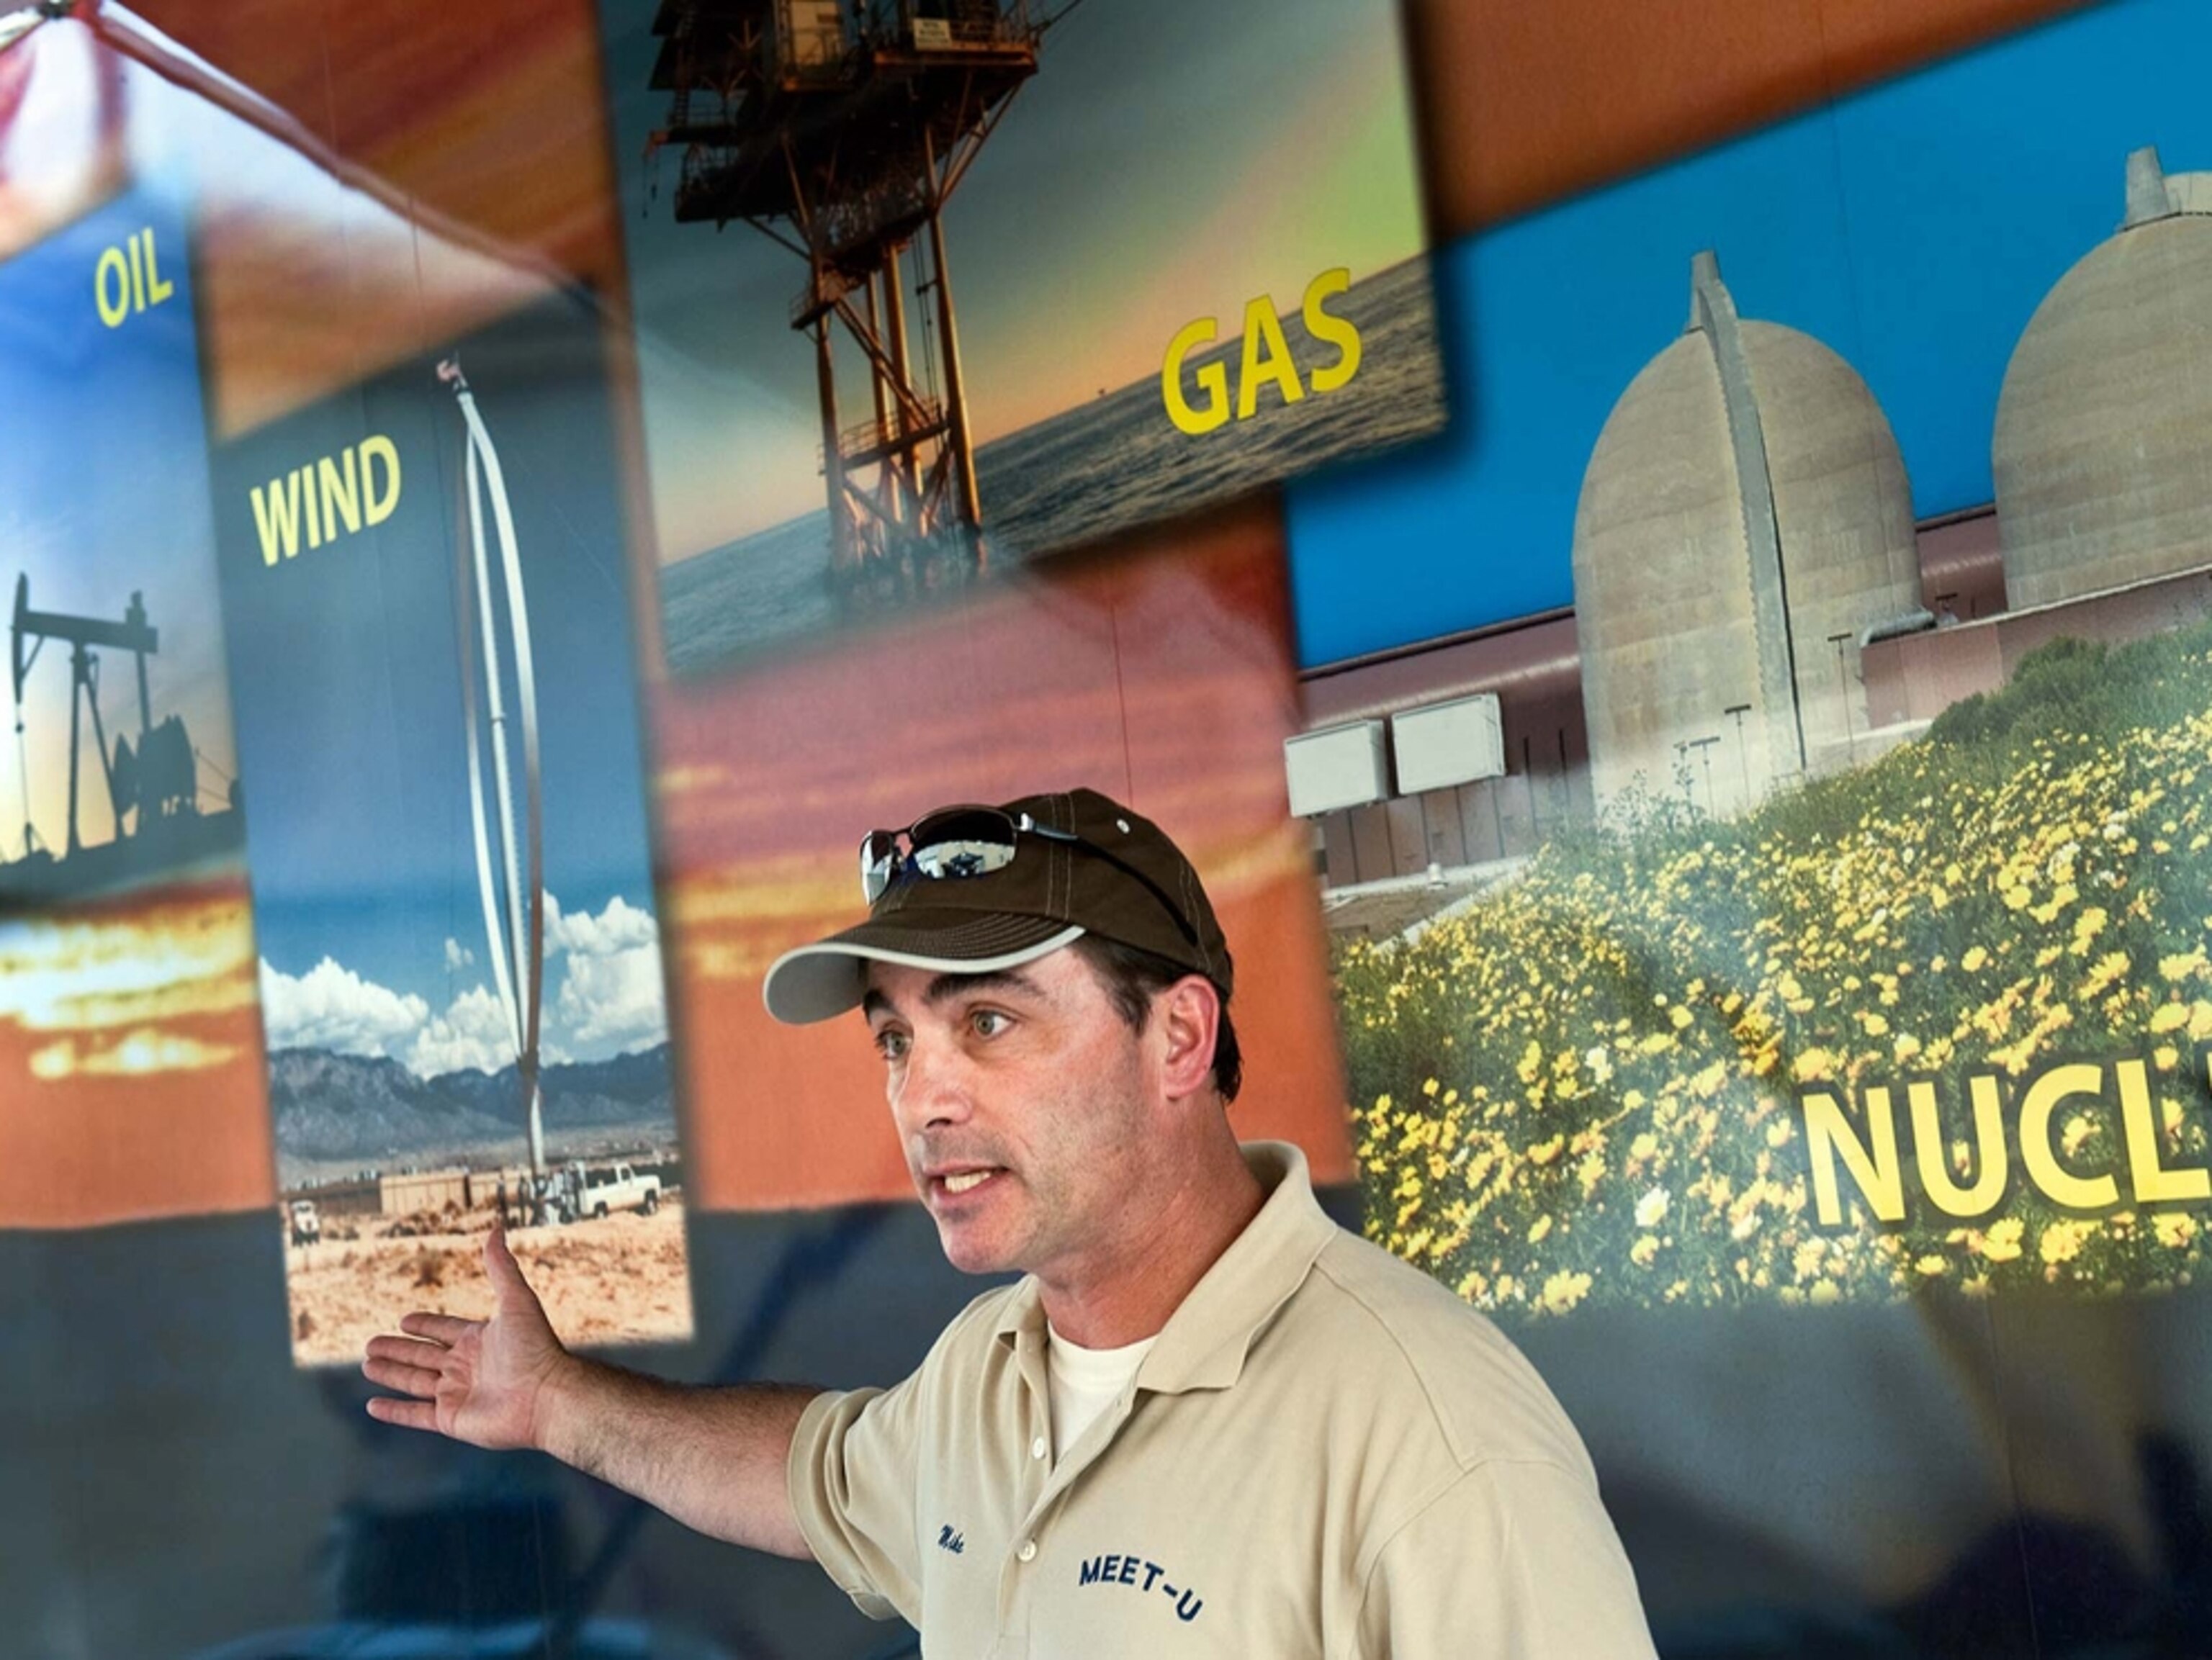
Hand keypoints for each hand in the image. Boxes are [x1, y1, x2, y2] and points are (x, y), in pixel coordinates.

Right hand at [361, 1219, 572, 1449]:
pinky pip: (415, 1414)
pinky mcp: (451, 1419)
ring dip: (390, 1373)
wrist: (546, 1396)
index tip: (405, 1320)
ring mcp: (457, 1394)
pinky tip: (373, 1405)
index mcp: (479, 1339)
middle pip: (422, 1355)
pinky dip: (394, 1411)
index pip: (443, 1329)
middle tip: (369, 1344)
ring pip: (414, 1381)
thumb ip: (501, 1266)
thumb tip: (496, 1227)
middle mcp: (466, 1366)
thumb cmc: (535, 1348)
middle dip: (397, 1349)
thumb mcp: (516, 1300)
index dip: (424, 1325)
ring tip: (367, 1364)